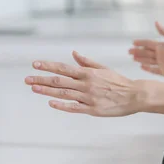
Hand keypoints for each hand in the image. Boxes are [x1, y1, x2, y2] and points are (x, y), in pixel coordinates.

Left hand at [25, 52, 141, 116]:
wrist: (135, 96)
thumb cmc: (120, 82)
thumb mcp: (104, 69)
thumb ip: (87, 62)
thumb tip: (74, 53)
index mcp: (88, 73)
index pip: (64, 67)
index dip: (48, 66)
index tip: (35, 64)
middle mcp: (86, 84)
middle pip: (60, 81)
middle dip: (42, 79)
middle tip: (27, 79)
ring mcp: (89, 98)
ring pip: (64, 93)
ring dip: (47, 91)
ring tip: (34, 89)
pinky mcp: (93, 109)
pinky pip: (74, 107)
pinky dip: (62, 105)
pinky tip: (51, 103)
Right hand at [129, 22, 163, 79]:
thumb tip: (156, 22)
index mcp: (163, 46)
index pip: (149, 44)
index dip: (141, 43)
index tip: (133, 42)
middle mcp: (162, 55)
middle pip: (147, 52)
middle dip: (138, 52)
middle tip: (129, 51)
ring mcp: (163, 64)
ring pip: (149, 61)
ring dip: (141, 59)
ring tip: (133, 58)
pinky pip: (154, 70)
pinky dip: (148, 69)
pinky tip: (141, 66)